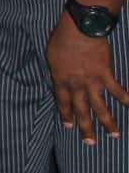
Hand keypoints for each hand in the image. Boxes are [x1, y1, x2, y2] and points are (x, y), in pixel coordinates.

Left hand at [47, 13, 128, 143]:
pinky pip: (117, 91)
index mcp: (60, 80)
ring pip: (100, 107)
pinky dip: (126, 99)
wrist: (80, 30)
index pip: (62, 102)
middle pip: (81, 110)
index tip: (69, 127)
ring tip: (114, 136)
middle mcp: (76, 85)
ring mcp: (92, 82)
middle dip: (86, 128)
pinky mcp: (106, 75)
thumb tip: (58, 77)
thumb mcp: (51, 55)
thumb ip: (56, 70)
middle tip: (90, 143)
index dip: (66, 115)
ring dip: (108, 122)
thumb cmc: (62, 38)